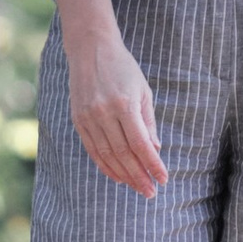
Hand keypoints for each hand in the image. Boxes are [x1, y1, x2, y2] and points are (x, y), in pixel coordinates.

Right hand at [68, 32, 166, 195]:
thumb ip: (148, 122)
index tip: (163, 179)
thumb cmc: (123, 69)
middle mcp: (104, 113)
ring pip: (107, 156)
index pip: (141, 144)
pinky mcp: (78, 120)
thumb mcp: (143, 91)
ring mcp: (88, 117)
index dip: (152, 164)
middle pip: (124, 154)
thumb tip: (155, 150)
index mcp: (124, 104)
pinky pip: (92, 150)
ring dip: (124, 175)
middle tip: (151, 192)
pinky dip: (105, 166)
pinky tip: (117, 176)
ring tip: (138, 187)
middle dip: (139, 176)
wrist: (90, 49)